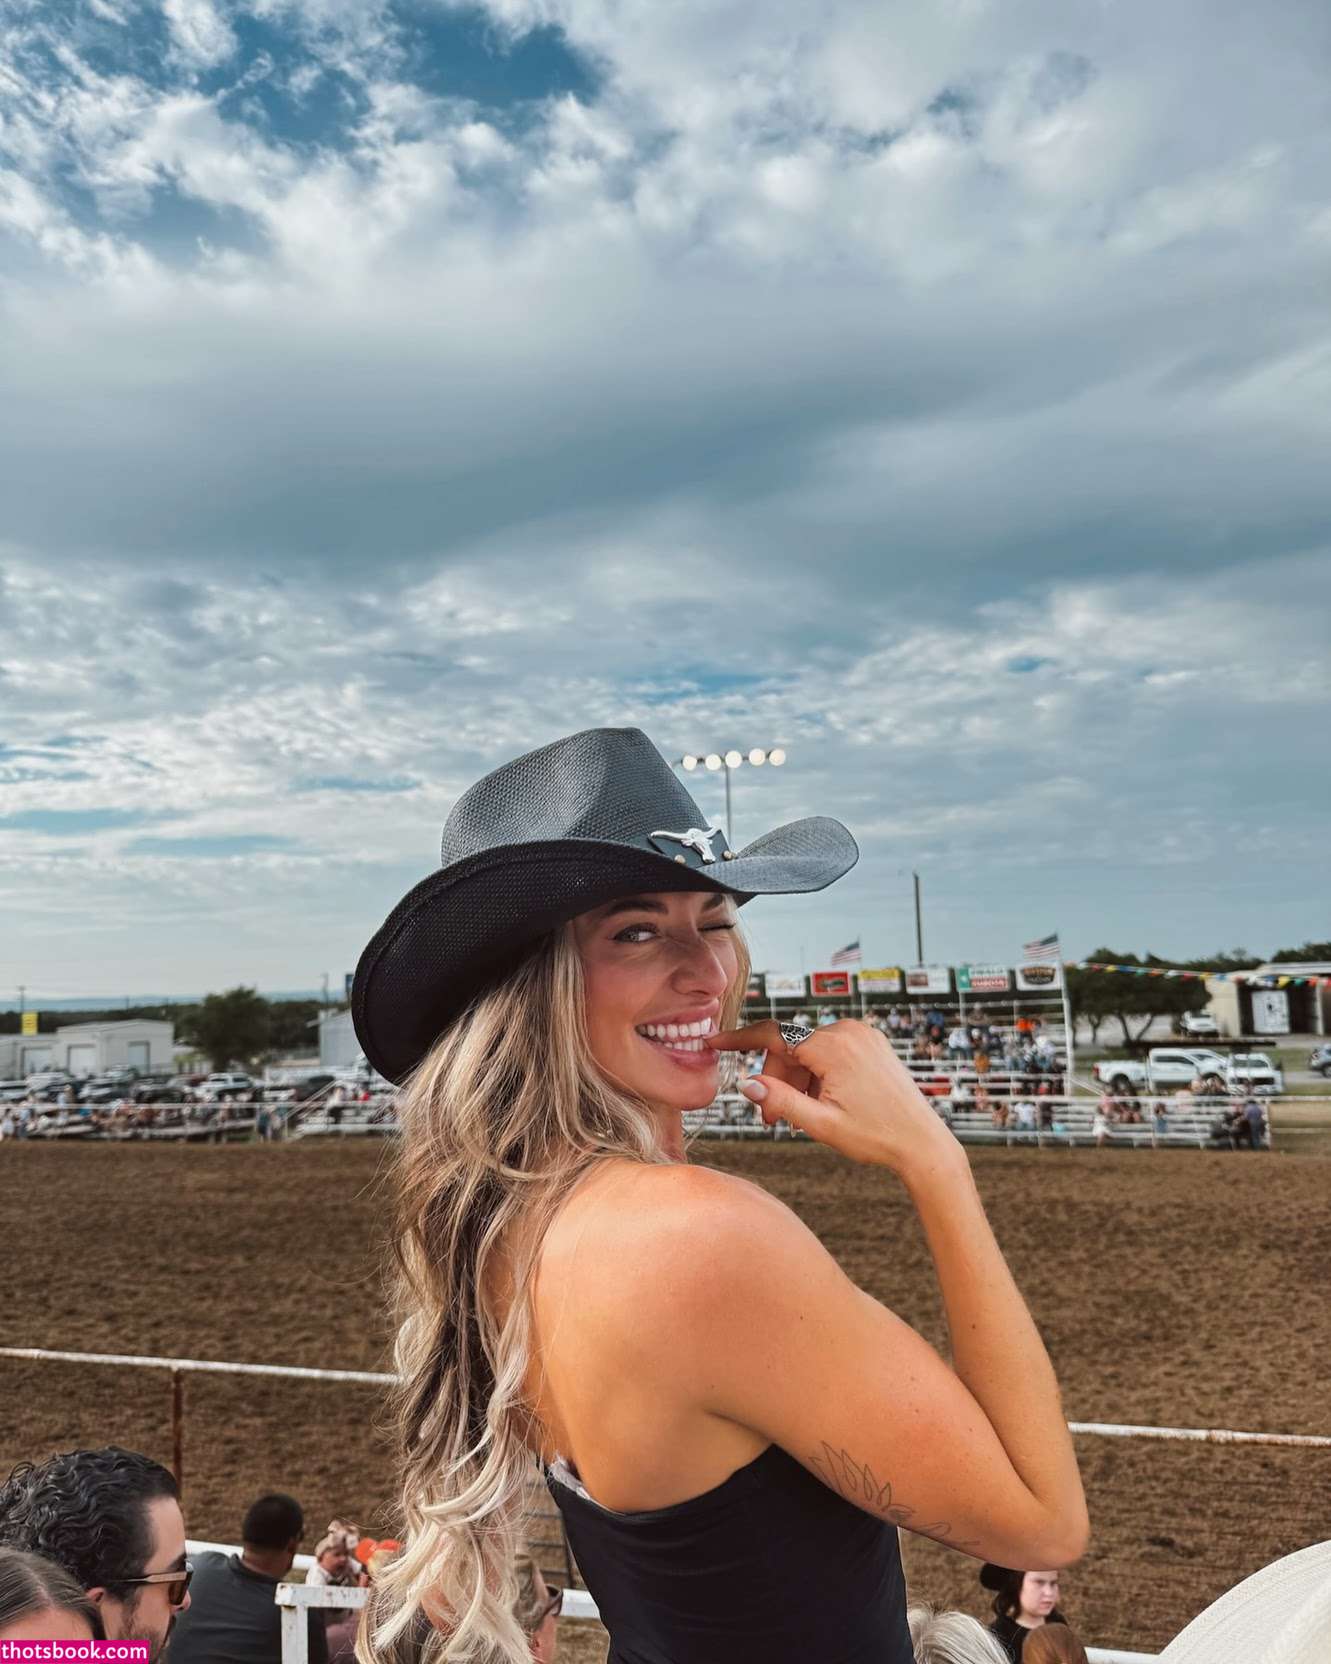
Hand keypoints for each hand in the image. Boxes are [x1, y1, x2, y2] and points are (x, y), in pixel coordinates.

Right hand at [707, 1018, 963, 1178]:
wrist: (922, 1142)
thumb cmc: (876, 1136)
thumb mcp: (821, 1124)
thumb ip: (781, 1101)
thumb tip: (747, 1084)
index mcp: (834, 1047)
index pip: (773, 1036)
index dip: (739, 1040)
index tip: (714, 1041)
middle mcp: (848, 1031)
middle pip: (791, 1047)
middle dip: (778, 1079)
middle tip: (774, 1120)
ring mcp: (862, 1033)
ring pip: (809, 1050)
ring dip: (798, 1079)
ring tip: (805, 1115)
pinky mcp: (870, 1041)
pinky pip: (829, 1049)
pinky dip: (818, 1072)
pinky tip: (825, 1099)